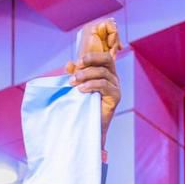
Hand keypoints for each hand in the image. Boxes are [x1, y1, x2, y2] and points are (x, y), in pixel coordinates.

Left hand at [66, 19, 121, 146]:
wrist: (88, 128)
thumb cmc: (83, 106)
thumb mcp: (76, 87)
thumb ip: (74, 75)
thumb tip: (68, 64)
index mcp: (104, 72)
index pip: (103, 55)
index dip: (92, 55)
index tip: (76, 61)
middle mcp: (112, 77)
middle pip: (106, 59)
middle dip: (90, 60)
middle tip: (76, 66)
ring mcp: (115, 86)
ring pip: (103, 72)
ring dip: (86, 74)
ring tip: (73, 82)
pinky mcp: (116, 96)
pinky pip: (105, 85)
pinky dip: (92, 85)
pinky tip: (81, 89)